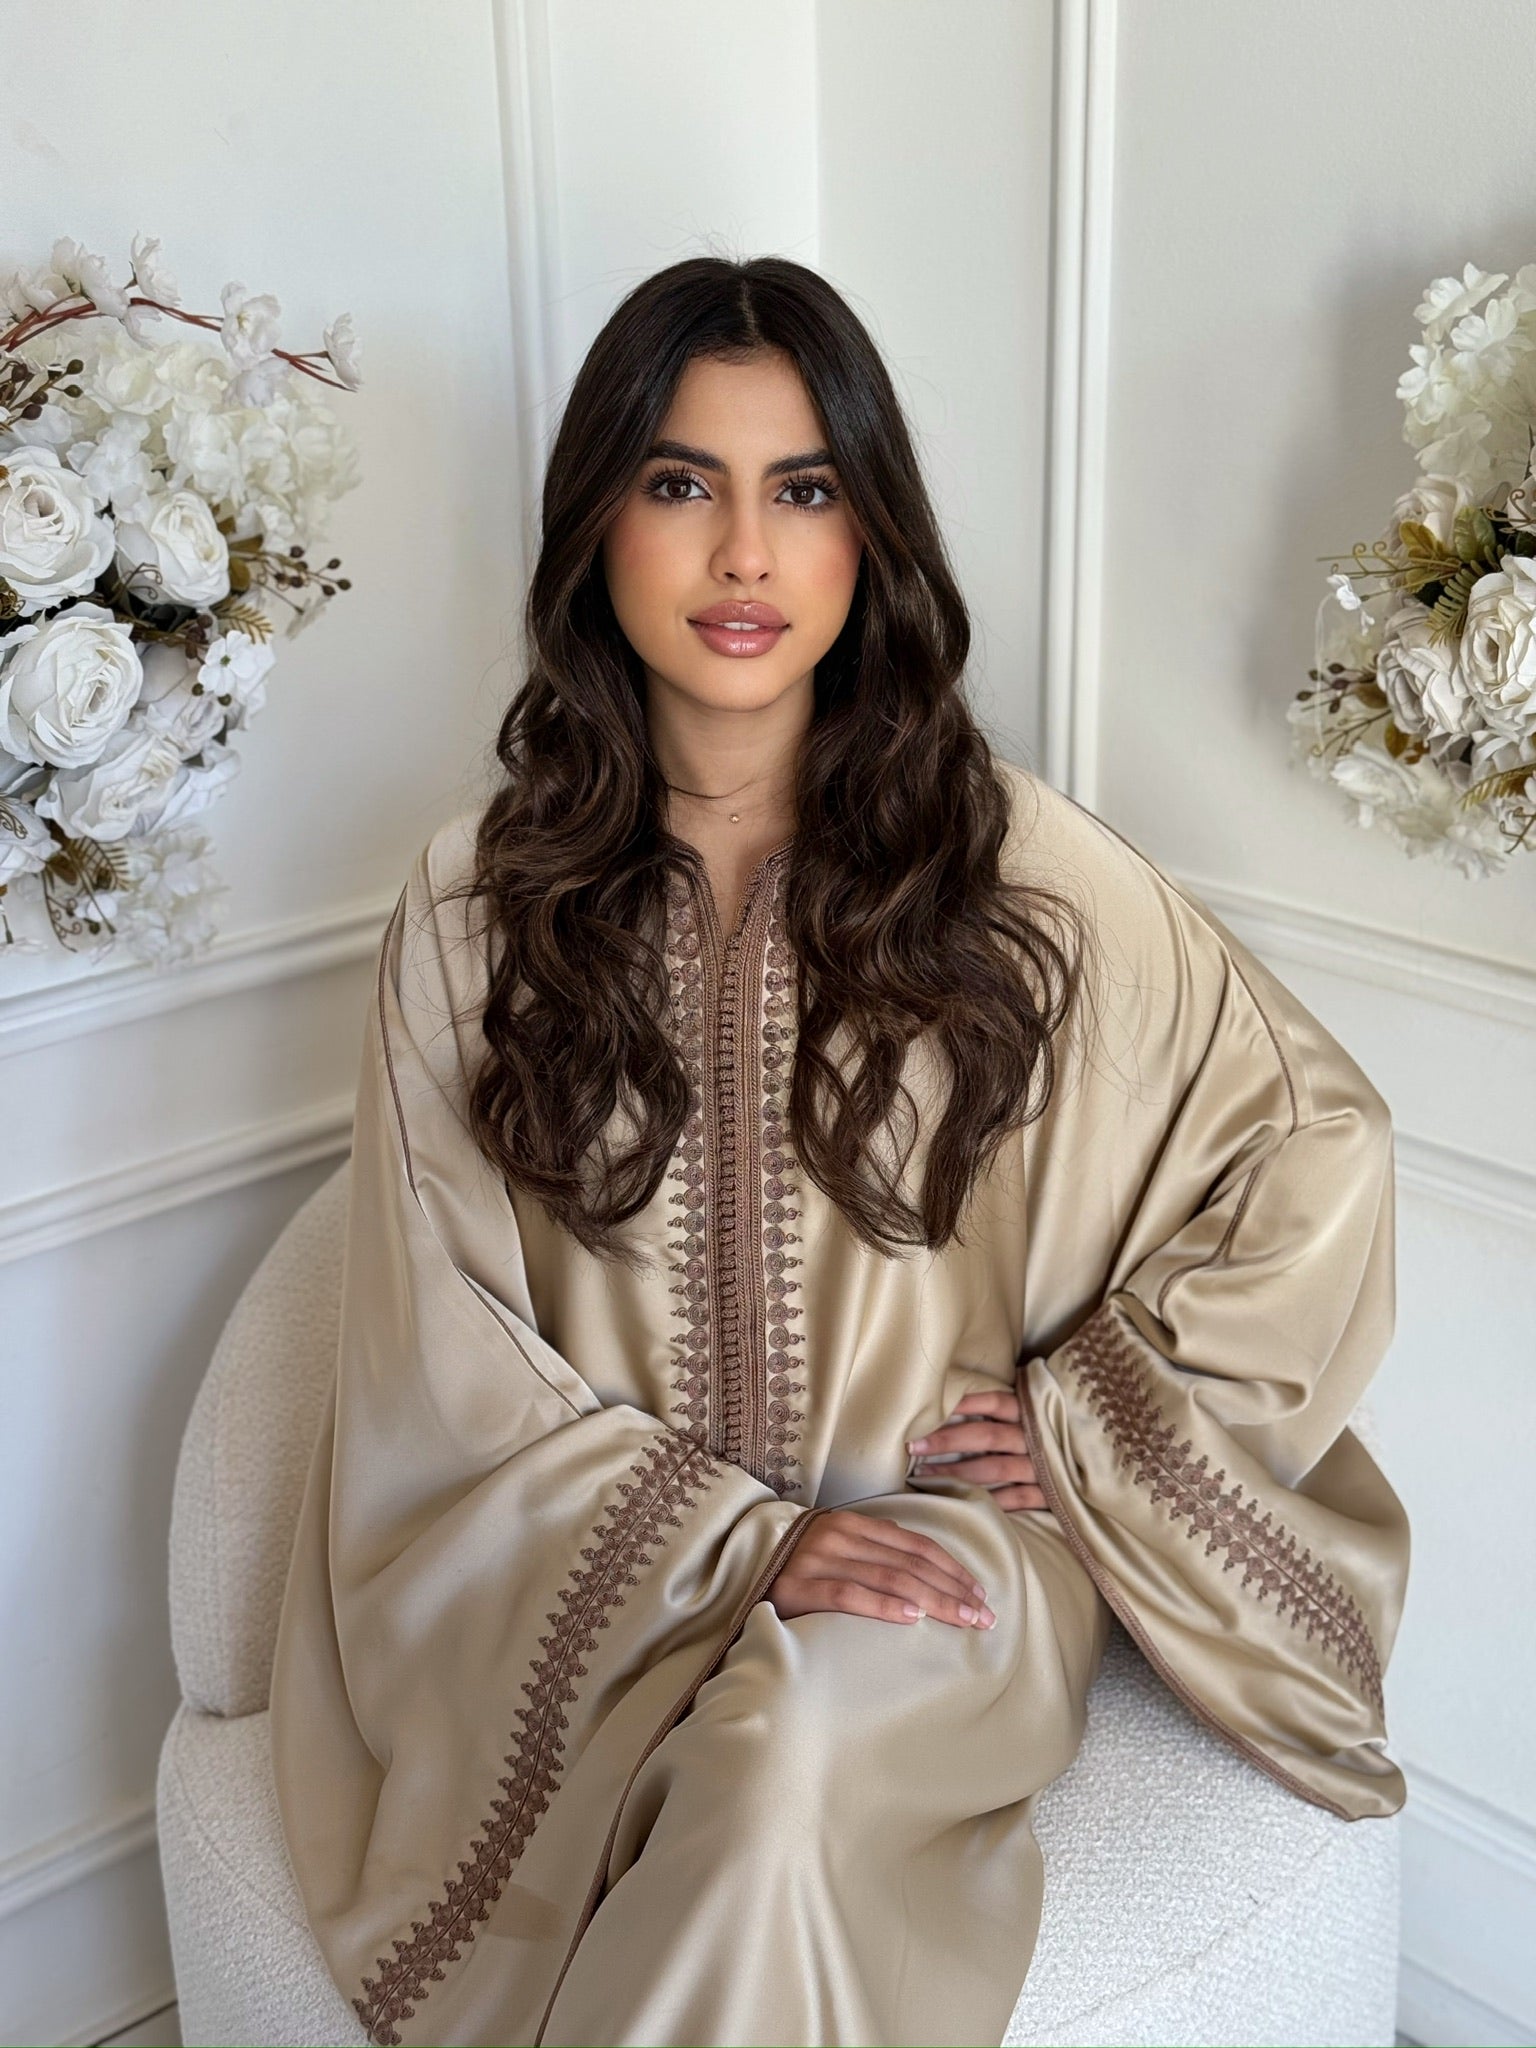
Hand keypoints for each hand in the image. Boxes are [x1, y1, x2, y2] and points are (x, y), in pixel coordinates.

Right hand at [767, 1508, 996, 1628]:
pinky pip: (849, 1595)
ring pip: (889, 1578)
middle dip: (953, 1590)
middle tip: (984, 1615)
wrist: (733, 1567)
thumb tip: (922, 1566)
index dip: (952, 1568)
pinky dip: (885, 1606)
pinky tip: (913, 1618)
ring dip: (934, 1600)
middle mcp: (838, 1536)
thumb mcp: (836, 1549)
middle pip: (911, 1563)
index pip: (916, 1545)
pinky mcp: (797, 1587)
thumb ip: (873, 1551)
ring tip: (962, 1619)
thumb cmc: (794, 1565)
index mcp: (852, 1524)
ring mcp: (817, 1560)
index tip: (980, 1592)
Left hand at [906, 1387, 1047, 1513]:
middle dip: (947, 1441)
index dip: (964, 1403)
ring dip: (958, 1474)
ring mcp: (1044, 1467)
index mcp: (1033, 1412)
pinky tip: (964, 1505)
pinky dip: (991, 1502)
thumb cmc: (1061, 1434)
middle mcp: (1037, 1437)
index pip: (995, 1402)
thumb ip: (1012, 1406)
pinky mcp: (1052, 1495)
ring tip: (926, 1476)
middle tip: (914, 1446)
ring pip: (994, 1470)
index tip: (931, 1406)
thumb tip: (962, 1394)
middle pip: (986, 1436)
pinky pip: (1016, 1499)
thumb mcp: (1042, 1412)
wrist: (1106, 1468)